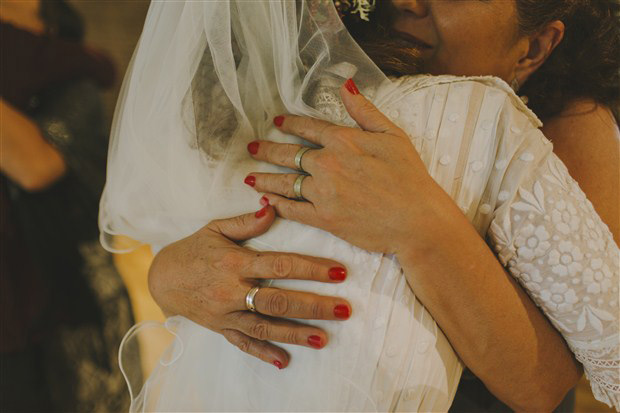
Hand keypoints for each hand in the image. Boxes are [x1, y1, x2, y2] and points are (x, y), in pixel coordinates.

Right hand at [148, 205, 351, 368]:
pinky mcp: (221, 328)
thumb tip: (272, 205)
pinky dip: (264, 353)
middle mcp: (232, 291)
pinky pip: (244, 343)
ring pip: (266, 326)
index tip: (338, 272)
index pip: (280, 266)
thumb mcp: (216, 229)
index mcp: (235, 263)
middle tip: (344, 309)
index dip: (311, 268)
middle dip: (314, 306)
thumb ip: (246, 221)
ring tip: (325, 338)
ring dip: (296, 333)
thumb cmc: (194, 250)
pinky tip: (284, 361)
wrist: (162, 278)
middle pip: (279, 301)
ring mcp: (226, 314)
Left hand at [245, 79, 443, 253]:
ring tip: (250, 175)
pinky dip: (277, 204)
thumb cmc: (410, 178)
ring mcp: (323, 192)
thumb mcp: (393, 136)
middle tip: (252, 147)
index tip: (277, 122)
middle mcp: (328, 164)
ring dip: (265, 177)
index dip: (290, 124)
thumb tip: (346, 86)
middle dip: (267, 149)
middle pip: (289, 154)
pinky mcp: (324, 218)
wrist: (417, 219)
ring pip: (285, 182)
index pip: (309, 129)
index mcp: (344, 141)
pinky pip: (293, 209)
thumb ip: (365, 112)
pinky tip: (266, 200)